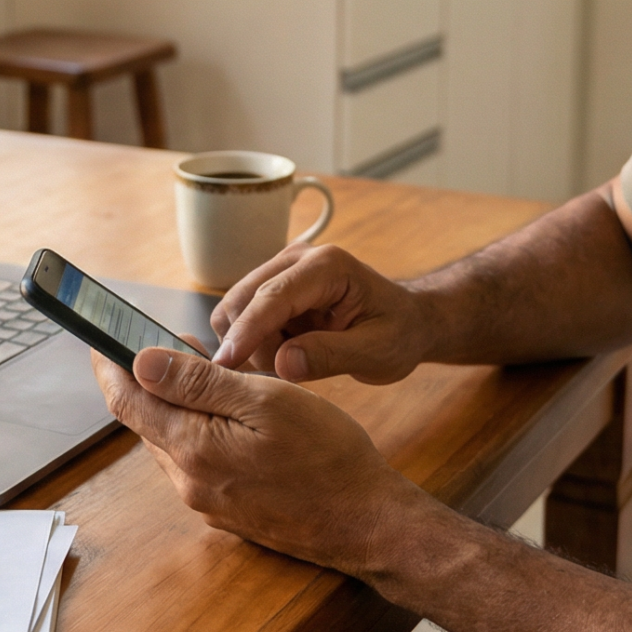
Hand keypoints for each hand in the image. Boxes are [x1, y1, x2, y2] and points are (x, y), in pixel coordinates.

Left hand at [92, 346, 427, 568]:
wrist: (367, 523)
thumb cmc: (328, 457)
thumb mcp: (266, 402)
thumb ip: (199, 383)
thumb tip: (141, 362)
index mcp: (193, 450)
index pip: (127, 402)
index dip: (109, 366)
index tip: (98, 338)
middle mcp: (190, 482)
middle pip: (149, 422)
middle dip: (148, 381)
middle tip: (165, 342)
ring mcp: (209, 502)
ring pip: (174, 442)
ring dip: (177, 406)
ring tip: (202, 371)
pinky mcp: (229, 512)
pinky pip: (198, 464)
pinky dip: (200, 432)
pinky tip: (229, 416)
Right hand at [208, 243, 432, 383]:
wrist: (407, 322)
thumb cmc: (398, 334)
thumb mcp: (377, 353)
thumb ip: (331, 356)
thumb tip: (283, 363)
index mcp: (327, 266)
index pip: (272, 296)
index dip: (246, 331)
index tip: (224, 364)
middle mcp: (297, 259)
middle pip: (241, 299)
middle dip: (248, 343)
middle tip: (286, 372)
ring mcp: (281, 270)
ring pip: (235, 310)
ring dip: (251, 345)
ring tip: (295, 361)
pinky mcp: (271, 287)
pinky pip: (243, 318)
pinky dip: (254, 343)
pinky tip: (288, 353)